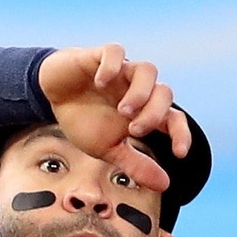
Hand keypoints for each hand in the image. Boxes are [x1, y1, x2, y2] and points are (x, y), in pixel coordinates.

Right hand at [38, 44, 187, 188]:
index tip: (178, 154)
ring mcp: (121, 71)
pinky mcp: (99, 56)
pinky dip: (112, 66)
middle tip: (133, 129)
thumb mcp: (108, 149)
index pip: (174, 118)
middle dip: (154, 113)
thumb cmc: (85, 120)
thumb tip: (164, 185)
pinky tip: (101, 82)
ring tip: (122, 109)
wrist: (54, 95)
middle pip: (165, 93)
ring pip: (148, 70)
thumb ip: (135, 164)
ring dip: (140, 92)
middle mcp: (138, 89)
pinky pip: (115, 51)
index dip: (182, 134)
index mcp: (143, 111)